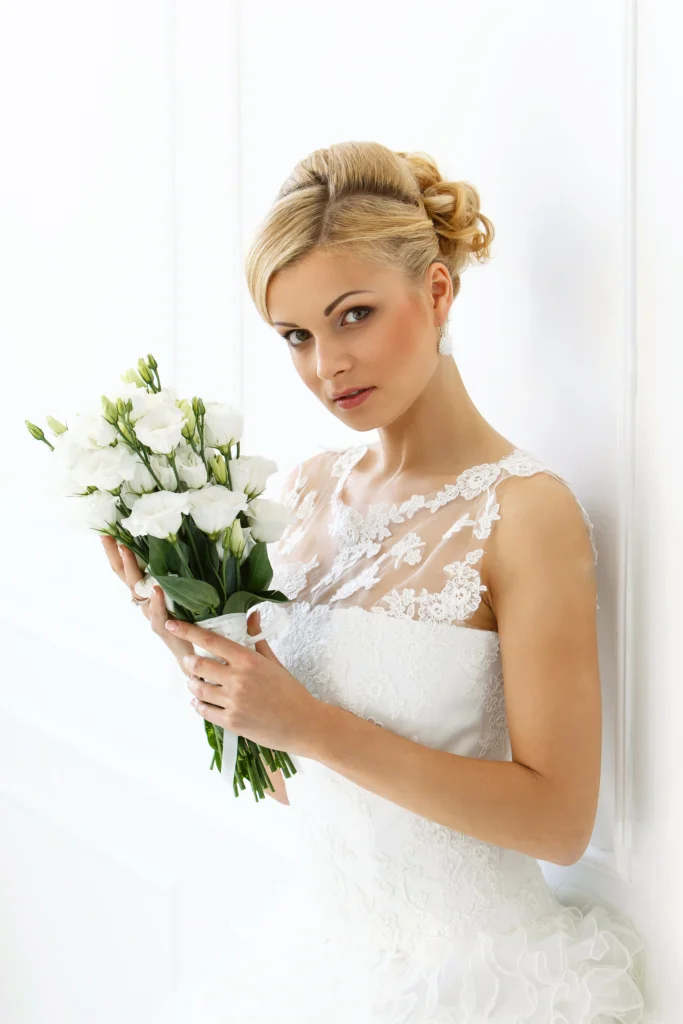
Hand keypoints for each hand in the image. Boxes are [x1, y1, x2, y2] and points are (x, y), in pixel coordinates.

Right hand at [100, 535, 192, 671]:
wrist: (188, 652)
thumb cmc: (184, 620)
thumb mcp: (175, 594)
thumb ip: (171, 576)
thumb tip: (175, 549)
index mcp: (144, 592)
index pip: (124, 569)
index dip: (114, 552)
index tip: (107, 532)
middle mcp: (142, 602)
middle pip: (123, 576)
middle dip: (114, 555)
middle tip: (107, 536)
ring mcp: (150, 614)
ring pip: (136, 590)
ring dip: (131, 568)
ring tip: (126, 549)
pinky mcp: (162, 627)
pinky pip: (157, 611)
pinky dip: (157, 600)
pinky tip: (157, 588)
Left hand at [167, 609, 323, 758]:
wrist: (303, 724)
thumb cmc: (290, 691)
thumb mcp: (273, 661)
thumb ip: (256, 638)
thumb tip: (252, 614)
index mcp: (247, 660)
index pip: (210, 640)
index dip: (187, 631)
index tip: (172, 624)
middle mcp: (237, 679)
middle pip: (198, 665)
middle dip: (189, 662)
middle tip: (190, 662)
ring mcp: (233, 702)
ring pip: (198, 689)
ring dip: (192, 684)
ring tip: (194, 681)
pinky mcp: (231, 722)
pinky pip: (204, 711)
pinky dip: (198, 704)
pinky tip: (199, 701)